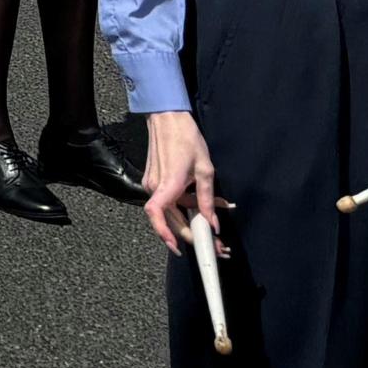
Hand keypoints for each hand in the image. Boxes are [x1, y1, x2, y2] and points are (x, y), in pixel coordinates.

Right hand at [142, 109, 222, 252]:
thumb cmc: (186, 139)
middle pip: (171, 220)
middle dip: (192, 236)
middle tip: (215, 246)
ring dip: (192, 220)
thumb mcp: (205, 169)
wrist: (167, 118)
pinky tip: (202, 206)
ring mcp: (152, 184)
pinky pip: (170, 201)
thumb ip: (207, 199)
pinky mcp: (154, 181)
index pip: (158, 215)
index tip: (179, 249)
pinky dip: (186, 207)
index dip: (165, 234)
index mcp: (167, 184)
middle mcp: (154, 187)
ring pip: (172, 212)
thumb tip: (213, 223)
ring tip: (214, 223)